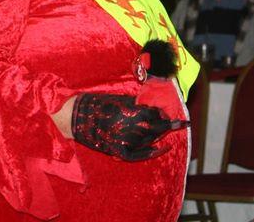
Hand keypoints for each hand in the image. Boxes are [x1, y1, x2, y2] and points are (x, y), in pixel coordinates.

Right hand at [71, 93, 188, 161]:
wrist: (77, 117)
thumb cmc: (99, 103)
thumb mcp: (121, 99)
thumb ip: (139, 104)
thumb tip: (154, 108)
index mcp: (134, 113)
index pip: (157, 115)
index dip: (165, 115)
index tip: (176, 117)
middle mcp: (133, 129)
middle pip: (157, 128)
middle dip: (166, 125)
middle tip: (176, 123)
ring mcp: (126, 142)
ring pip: (150, 139)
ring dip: (158, 134)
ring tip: (164, 130)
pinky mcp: (119, 151)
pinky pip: (140, 154)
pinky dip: (151, 151)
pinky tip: (161, 148)